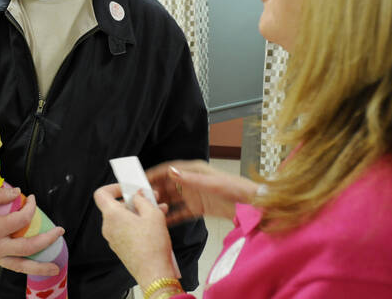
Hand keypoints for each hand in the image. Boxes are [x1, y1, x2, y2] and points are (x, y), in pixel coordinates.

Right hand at [0, 187, 63, 275]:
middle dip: (47, 240)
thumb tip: (18, 193)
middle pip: (27, 248)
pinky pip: (11, 266)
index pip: (21, 219)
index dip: (30, 207)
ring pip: (20, 266)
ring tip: (55, 269)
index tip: (32, 197)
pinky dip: (25, 267)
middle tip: (60, 232)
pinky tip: (34, 266)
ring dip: (39, 267)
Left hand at [94, 184, 177, 289]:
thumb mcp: (153, 214)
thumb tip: (138, 195)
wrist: (153, 273)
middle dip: (133, 200)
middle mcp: (108, 227)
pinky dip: (136, 224)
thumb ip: (143, 200)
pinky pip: (125, 229)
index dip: (114, 187)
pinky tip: (153, 225)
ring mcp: (113, 238)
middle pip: (115, 206)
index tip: (127, 187)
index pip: (101, 194)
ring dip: (138, 212)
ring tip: (156, 212)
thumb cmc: (151, 247)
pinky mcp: (119, 247)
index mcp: (112, 215)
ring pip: (122, 218)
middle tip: (149, 198)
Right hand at [145, 160, 259, 223]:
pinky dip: (172, 216)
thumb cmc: (235, 189)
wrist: (251, 206)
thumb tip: (170, 171)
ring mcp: (194, 195)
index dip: (153, 173)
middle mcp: (192, 181)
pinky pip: (181, 212)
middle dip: (154, 190)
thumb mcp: (211, 184)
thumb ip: (190, 179)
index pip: (168, 169)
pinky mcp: (198, 208)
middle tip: (140, 198)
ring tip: (148, 210)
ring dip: (161, 203)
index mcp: (194, 170)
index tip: (140, 179)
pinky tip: (162, 222)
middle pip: (167, 184)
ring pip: (172, 198)